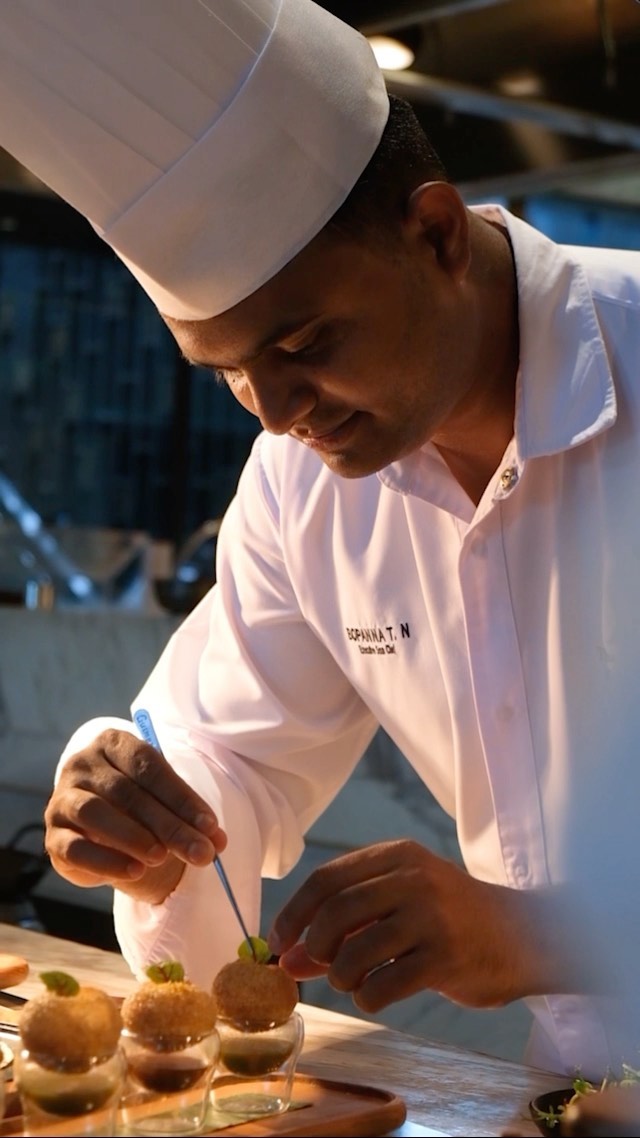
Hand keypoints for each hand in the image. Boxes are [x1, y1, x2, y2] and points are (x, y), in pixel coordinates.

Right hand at [44, 728, 226, 902]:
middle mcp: (82, 764)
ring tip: (162, 857)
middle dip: (169, 825)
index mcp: (113, 743)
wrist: (101, 827)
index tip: (210, 826)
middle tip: (200, 853)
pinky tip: (134, 872)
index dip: (181, 797)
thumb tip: (217, 843)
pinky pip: (75, 848)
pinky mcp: (54, 835)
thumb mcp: (164, 801)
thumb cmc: (138, 804)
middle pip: (127, 792)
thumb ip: (187, 817)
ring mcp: (63, 798)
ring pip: (95, 813)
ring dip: (133, 837)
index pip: (149, 765)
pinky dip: (106, 861)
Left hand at [268, 840, 582, 1013]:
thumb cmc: (450, 919)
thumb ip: (343, 927)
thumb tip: (287, 960)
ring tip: (353, 981)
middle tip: (319, 966)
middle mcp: (413, 879)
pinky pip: (382, 986)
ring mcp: (431, 917)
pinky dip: (367, 998)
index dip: (293, 913)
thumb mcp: (398, 906)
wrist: (526, 935)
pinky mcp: (445, 958)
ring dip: (341, 977)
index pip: (325, 878)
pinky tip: (377, 994)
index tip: (280, 942)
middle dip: (315, 947)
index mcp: (397, 856)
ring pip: (354, 952)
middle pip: (335, 912)